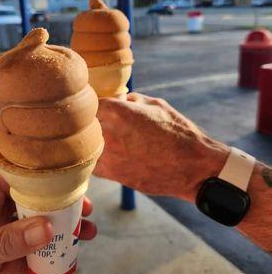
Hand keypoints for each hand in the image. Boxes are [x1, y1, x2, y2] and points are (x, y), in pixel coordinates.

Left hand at [0, 174, 95, 273]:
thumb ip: (5, 242)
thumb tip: (46, 228)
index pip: (18, 183)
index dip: (47, 188)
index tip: (72, 195)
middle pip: (29, 207)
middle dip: (57, 215)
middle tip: (84, 220)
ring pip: (28, 233)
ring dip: (53, 241)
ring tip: (79, 246)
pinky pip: (19, 258)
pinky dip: (38, 266)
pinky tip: (57, 273)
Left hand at [95, 93, 228, 200]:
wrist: (192, 167)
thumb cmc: (177, 133)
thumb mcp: (156, 105)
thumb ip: (131, 100)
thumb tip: (118, 99)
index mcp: (116, 111)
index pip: (87, 102)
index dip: (89, 102)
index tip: (93, 104)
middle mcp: (106, 133)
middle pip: (81, 124)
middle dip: (86, 121)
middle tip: (91, 121)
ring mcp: (106, 156)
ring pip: (83, 145)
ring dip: (88, 141)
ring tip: (104, 138)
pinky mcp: (110, 175)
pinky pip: (92, 163)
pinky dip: (96, 158)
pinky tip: (108, 154)